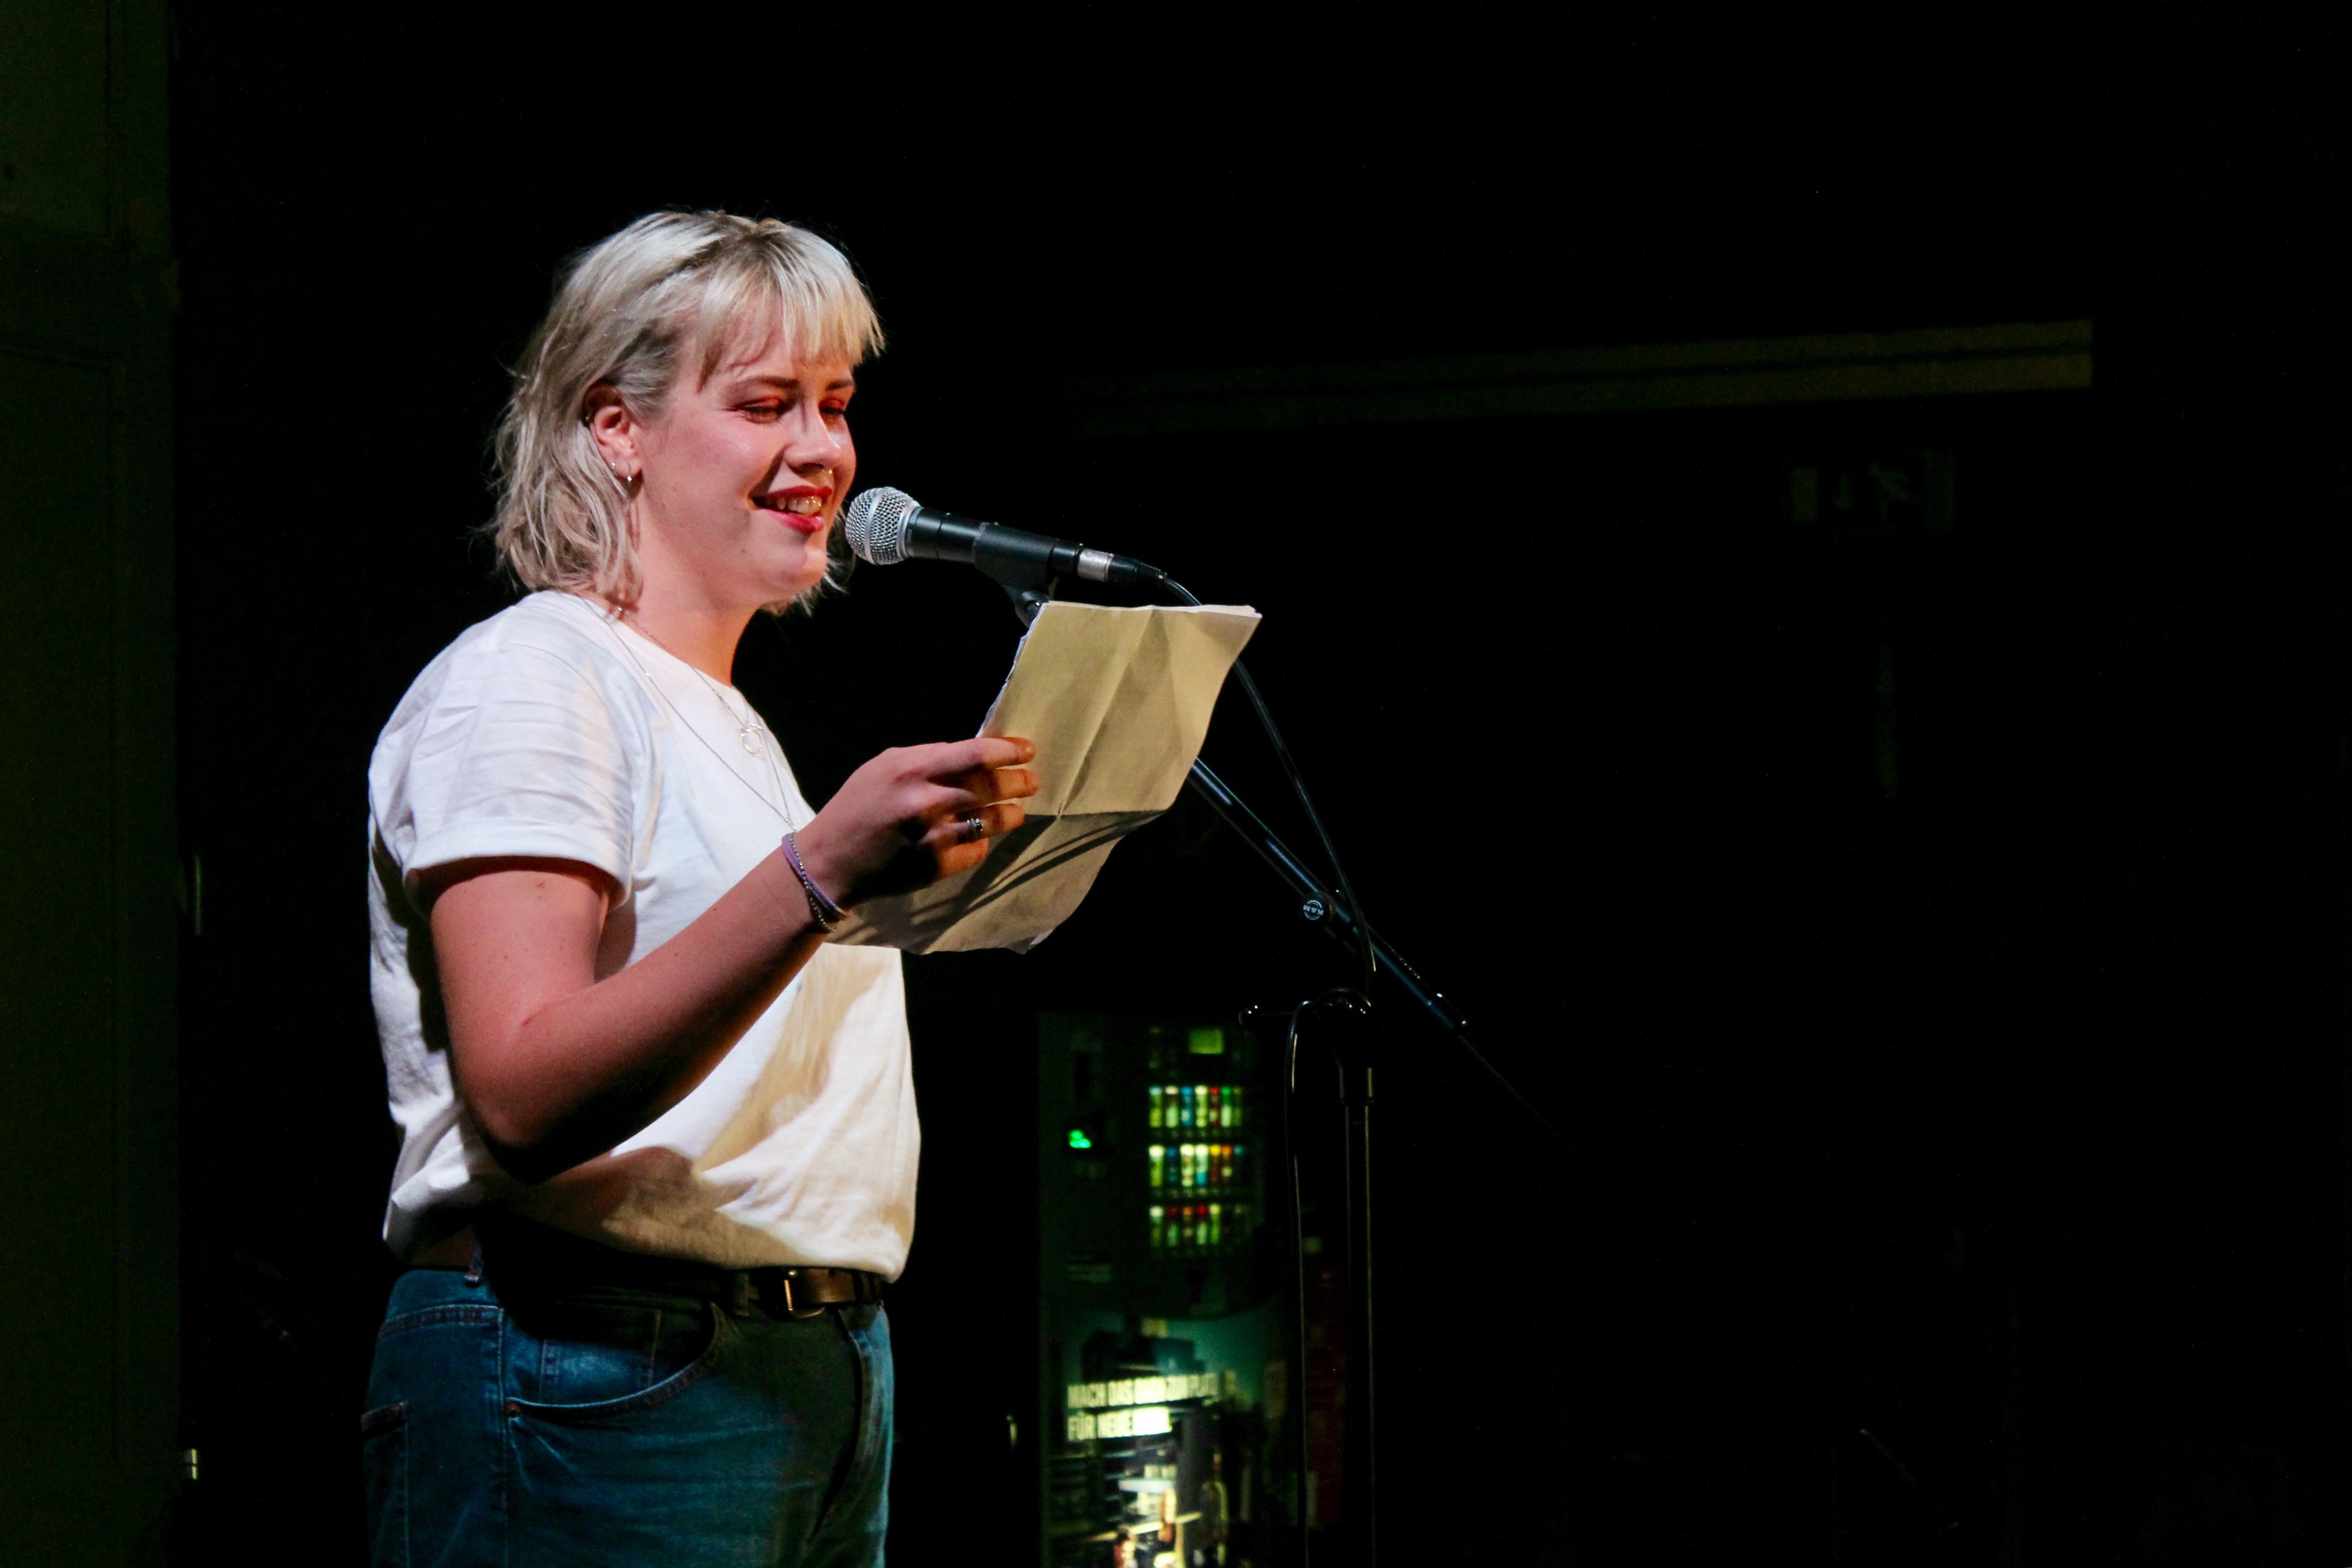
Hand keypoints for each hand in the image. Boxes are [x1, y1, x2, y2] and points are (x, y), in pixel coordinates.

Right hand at [791, 737, 1038, 906]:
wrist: (831, 861)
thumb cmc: (859, 805)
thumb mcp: (885, 767)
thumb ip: (928, 758)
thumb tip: (974, 754)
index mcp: (912, 769)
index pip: (976, 753)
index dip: (1008, 750)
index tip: (1026, 750)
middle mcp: (927, 802)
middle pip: (993, 786)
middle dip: (1021, 781)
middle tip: (1031, 780)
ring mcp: (934, 837)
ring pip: (995, 821)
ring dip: (1012, 813)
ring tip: (1015, 809)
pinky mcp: (938, 867)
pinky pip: (977, 850)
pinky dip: (981, 841)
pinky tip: (977, 836)